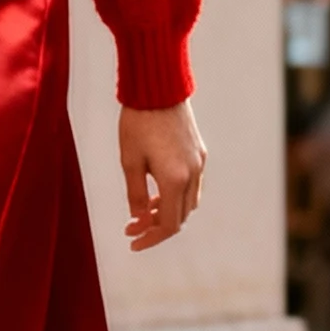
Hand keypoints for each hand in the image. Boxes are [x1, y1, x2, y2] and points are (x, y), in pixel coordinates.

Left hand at [119, 101, 205, 250]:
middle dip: (156, 227)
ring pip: (188, 203)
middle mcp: (193, 174)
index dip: (150, 238)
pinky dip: (176, 196)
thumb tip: (139, 220)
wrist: (159, 88)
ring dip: (167, 212)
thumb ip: (136, 194)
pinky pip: (192, 186)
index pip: (169, 224)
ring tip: (143, 211)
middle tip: (131, 227)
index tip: (132, 242)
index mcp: (175, 179)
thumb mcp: (130, 160)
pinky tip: (157, 191)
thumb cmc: (138, 122)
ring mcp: (199, 163)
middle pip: (180, 217)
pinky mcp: (199, 153)